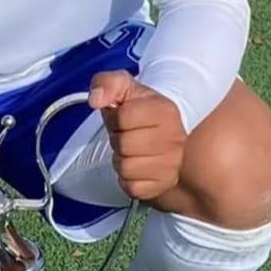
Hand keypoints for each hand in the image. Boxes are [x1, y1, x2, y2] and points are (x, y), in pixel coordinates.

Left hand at [88, 70, 186, 201]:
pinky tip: (136, 165)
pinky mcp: (164, 184)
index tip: (122, 117)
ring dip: (120, 159)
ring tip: (131, 150)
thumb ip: (106, 83)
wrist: (158, 131)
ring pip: (126, 168)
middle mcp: (175, 138)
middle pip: (123, 144)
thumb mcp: (123, 87)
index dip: (115, 117)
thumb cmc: (137, 109)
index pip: (124, 116)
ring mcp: (172, 164)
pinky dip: (127, 179)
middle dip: (117, 139)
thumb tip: (95, 99)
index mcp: (165, 110)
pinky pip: (131, 187)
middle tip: (126, 134)